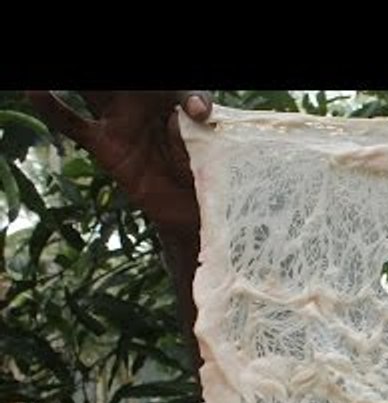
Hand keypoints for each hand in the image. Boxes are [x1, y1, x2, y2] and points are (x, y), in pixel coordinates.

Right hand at [26, 91, 212, 237]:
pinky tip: (35, 91)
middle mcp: (135, 97)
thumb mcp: (208, 133)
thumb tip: (196, 110)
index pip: (157, 78)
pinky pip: (72, 123)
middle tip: (103, 75)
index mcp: (164, 89)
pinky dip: (51, 107)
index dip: (159, 82)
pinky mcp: (104, 144)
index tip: (151, 83)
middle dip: (101, 73)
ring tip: (51, 69)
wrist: (194, 203)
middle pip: (107, 77)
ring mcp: (116, 118)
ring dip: (72, 78)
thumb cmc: (203, 162)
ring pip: (87, 88)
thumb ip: (200, 114)